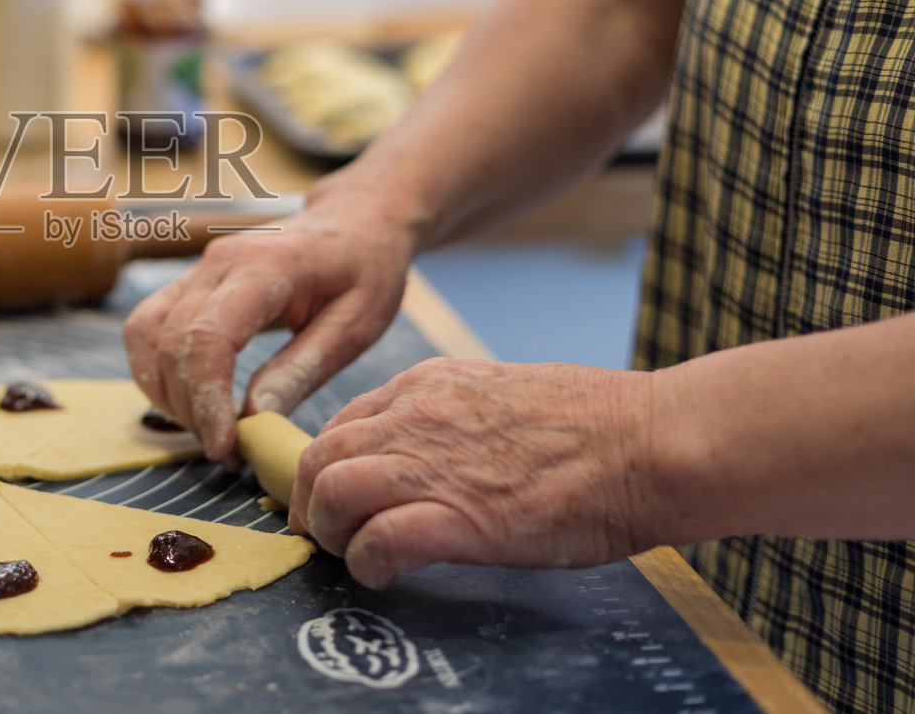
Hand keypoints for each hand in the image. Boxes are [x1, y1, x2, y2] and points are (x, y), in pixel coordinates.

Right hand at [123, 174, 418, 459]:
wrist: (354, 221)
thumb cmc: (364, 269)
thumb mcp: (355, 324)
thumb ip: (302, 369)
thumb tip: (254, 417)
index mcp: (266, 266)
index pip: (209, 336)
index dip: (205, 398)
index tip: (224, 445)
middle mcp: (218, 261)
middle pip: (170, 342)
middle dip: (188, 407)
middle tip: (226, 451)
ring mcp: (196, 268)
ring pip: (145, 335)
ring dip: (165, 392)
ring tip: (208, 429)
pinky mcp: (187, 281)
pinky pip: (146, 328)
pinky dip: (155, 371)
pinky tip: (191, 401)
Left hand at [290, 357, 659, 587]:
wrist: (650, 441)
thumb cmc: (596, 425)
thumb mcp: (500, 393)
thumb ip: (449, 415)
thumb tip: (425, 449)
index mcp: (428, 385)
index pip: (341, 423)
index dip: (327, 467)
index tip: (335, 497)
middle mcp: (417, 416)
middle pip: (317, 457)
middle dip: (309, 501)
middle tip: (325, 534)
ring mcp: (434, 463)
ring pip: (331, 490)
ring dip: (329, 532)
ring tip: (352, 553)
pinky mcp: (460, 516)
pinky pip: (378, 540)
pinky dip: (367, 562)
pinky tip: (383, 573)